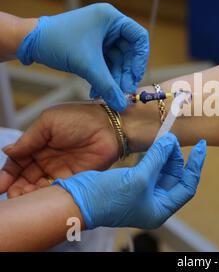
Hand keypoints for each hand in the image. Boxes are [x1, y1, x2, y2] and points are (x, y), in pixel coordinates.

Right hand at [0, 104, 118, 197]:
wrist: (112, 127)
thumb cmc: (81, 118)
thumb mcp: (49, 122)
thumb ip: (29, 139)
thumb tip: (7, 152)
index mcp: (39, 143)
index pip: (17, 162)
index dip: (7, 174)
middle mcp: (47, 158)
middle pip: (25, 178)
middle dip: (16, 188)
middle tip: (11, 196)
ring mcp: (60, 170)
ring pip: (38, 187)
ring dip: (29, 194)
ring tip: (23, 198)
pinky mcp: (74, 179)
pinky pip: (56, 191)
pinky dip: (46, 195)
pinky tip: (40, 196)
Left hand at [16, 3, 148, 111]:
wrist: (29, 42)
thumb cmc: (56, 42)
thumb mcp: (86, 65)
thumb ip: (107, 85)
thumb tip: (122, 105)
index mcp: (111, 18)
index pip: (139, 37)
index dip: (140, 59)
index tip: (135, 76)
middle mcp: (109, 25)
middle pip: (129, 52)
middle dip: (125, 73)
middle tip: (123, 91)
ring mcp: (101, 36)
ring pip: (118, 61)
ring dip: (114, 79)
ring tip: (109, 95)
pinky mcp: (93, 47)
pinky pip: (106, 64)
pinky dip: (104, 77)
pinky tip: (98, 91)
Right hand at [55, 133, 206, 228]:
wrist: (77, 201)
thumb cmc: (108, 199)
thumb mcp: (139, 178)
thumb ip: (158, 159)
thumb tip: (170, 141)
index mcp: (161, 209)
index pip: (187, 186)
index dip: (195, 166)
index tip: (202, 148)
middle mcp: (153, 202)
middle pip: (174, 176)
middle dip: (176, 157)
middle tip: (172, 139)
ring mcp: (141, 193)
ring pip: (161, 170)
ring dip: (164, 154)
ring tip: (165, 139)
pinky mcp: (130, 183)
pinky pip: (148, 167)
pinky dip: (153, 156)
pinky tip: (154, 145)